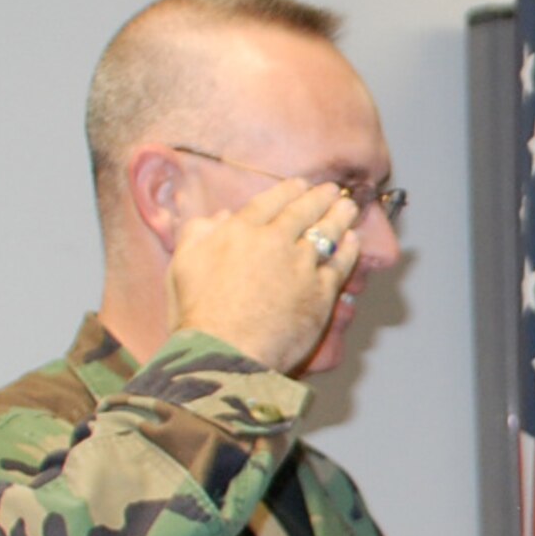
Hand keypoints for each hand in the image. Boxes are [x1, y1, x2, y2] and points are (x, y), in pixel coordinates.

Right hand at [167, 178, 360, 373]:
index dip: (288, 191)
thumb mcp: (182, 263)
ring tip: (349, 208)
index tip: (299, 184)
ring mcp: (301, 266)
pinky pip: (340, 265)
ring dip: (340, 217)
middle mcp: (274, 241)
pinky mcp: (321, 292)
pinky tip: (353, 242)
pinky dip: (349, 250)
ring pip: (327, 233)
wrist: (226, 351)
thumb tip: (220, 217)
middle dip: (320, 197)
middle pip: (303, 212)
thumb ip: (198, 233)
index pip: (269, 202)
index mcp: (239, 231)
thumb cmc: (198, 313)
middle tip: (333, 190)